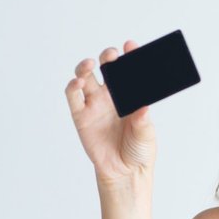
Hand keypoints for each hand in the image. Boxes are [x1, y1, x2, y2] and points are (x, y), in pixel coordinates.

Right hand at [64, 41, 155, 183]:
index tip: (130, 45)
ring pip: (85, 76)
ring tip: (91, 64)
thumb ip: (143, 121)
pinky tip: (78, 82)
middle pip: (105, 68)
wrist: (124, 172)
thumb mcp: (146, 134)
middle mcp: (111, 96)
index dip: (128, 56)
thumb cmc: (138, 150)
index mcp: (129, 95)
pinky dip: (72, 86)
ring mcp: (95, 104)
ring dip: (85, 66)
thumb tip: (144, 108)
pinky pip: (73, 96)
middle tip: (111, 55)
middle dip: (107, 57)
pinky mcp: (81, 116)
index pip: (128, 70)